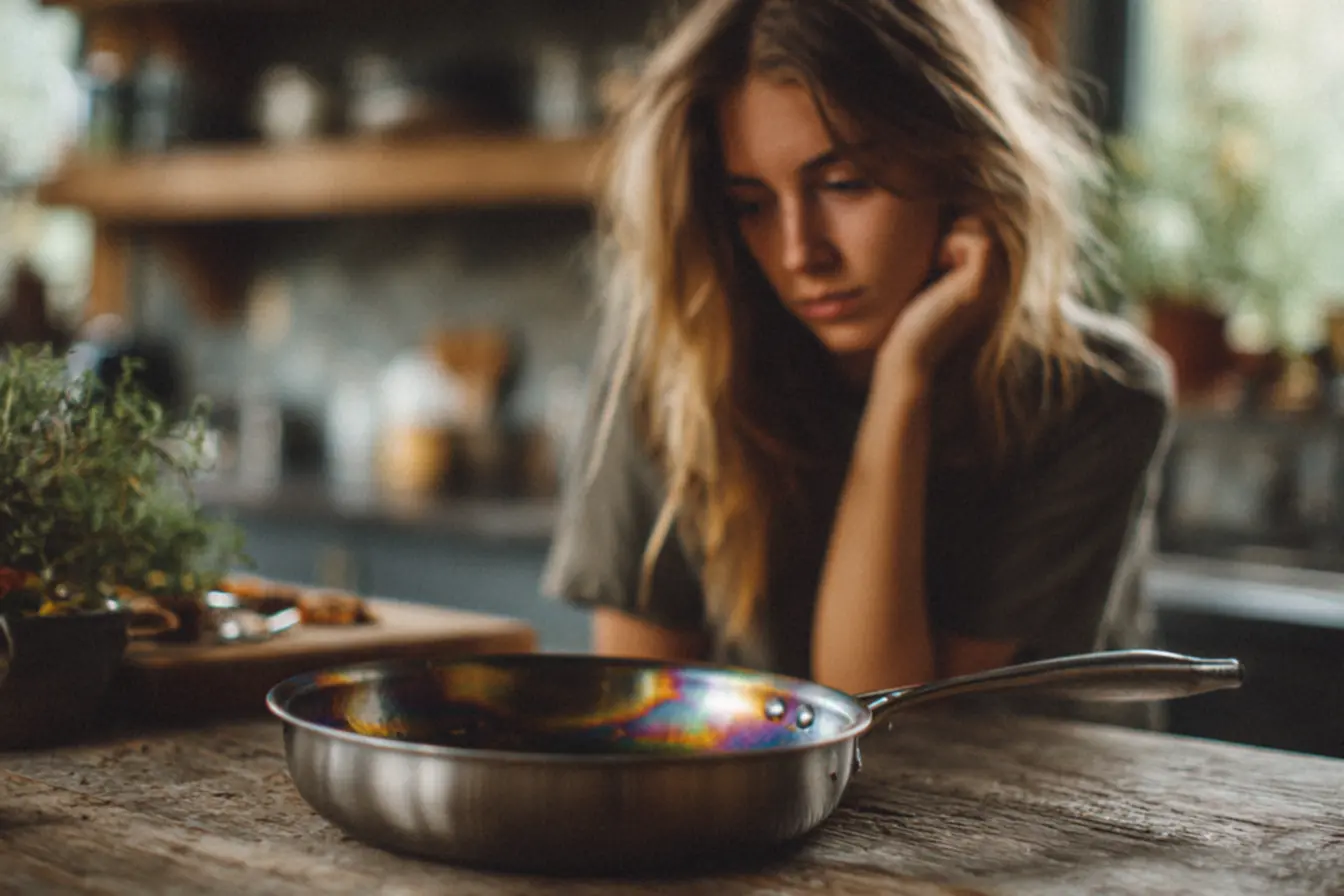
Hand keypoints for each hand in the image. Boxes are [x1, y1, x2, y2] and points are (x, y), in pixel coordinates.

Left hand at [874, 215, 995, 388]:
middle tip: (938, 251)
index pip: (992, 224)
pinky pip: (980, 241)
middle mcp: (1003, 279)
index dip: (964, 223)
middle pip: (992, 220)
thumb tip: (950, 202)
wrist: (908, 351)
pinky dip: (954, 243)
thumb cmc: (915, 311)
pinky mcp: (980, 285)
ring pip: (986, 226)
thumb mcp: (938, 269)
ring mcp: (996, 283)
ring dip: (956, 233)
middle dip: (960, 224)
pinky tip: (940, 264)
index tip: (940, 245)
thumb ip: (952, 244)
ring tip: (938, 259)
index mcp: (995, 276)